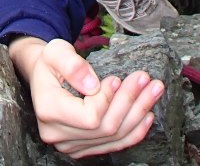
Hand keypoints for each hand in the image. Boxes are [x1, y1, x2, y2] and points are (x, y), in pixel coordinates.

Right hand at [9, 36, 164, 158]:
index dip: (107, 99)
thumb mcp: (56, 52)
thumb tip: (93, 85)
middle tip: (146, 78)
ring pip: (113, 137)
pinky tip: (147, 115)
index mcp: (49, 110)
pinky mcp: (83, 146)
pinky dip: (133, 132)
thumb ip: (72, 65)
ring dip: (138, 113)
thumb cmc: (51, 62)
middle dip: (130, 101)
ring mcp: (71, 144)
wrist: (45, 76)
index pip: (88, 117)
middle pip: (105, 127)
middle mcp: (58, 134)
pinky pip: (112, 145)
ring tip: (154, 90)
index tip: (117, 78)